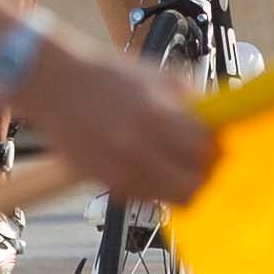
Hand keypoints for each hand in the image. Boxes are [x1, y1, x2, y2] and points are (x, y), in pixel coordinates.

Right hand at [27, 34, 215, 206]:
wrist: (53, 83)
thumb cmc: (105, 75)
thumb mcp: (157, 76)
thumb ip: (192, 100)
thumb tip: (221, 121)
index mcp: (154, 116)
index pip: (204, 149)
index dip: (217, 148)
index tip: (220, 145)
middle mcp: (136, 149)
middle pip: (193, 183)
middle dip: (206, 174)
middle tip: (207, 164)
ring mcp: (117, 170)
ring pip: (171, 198)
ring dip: (184, 187)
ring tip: (183, 169)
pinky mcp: (102, 182)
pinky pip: (145, 198)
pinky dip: (157, 189)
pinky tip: (156, 170)